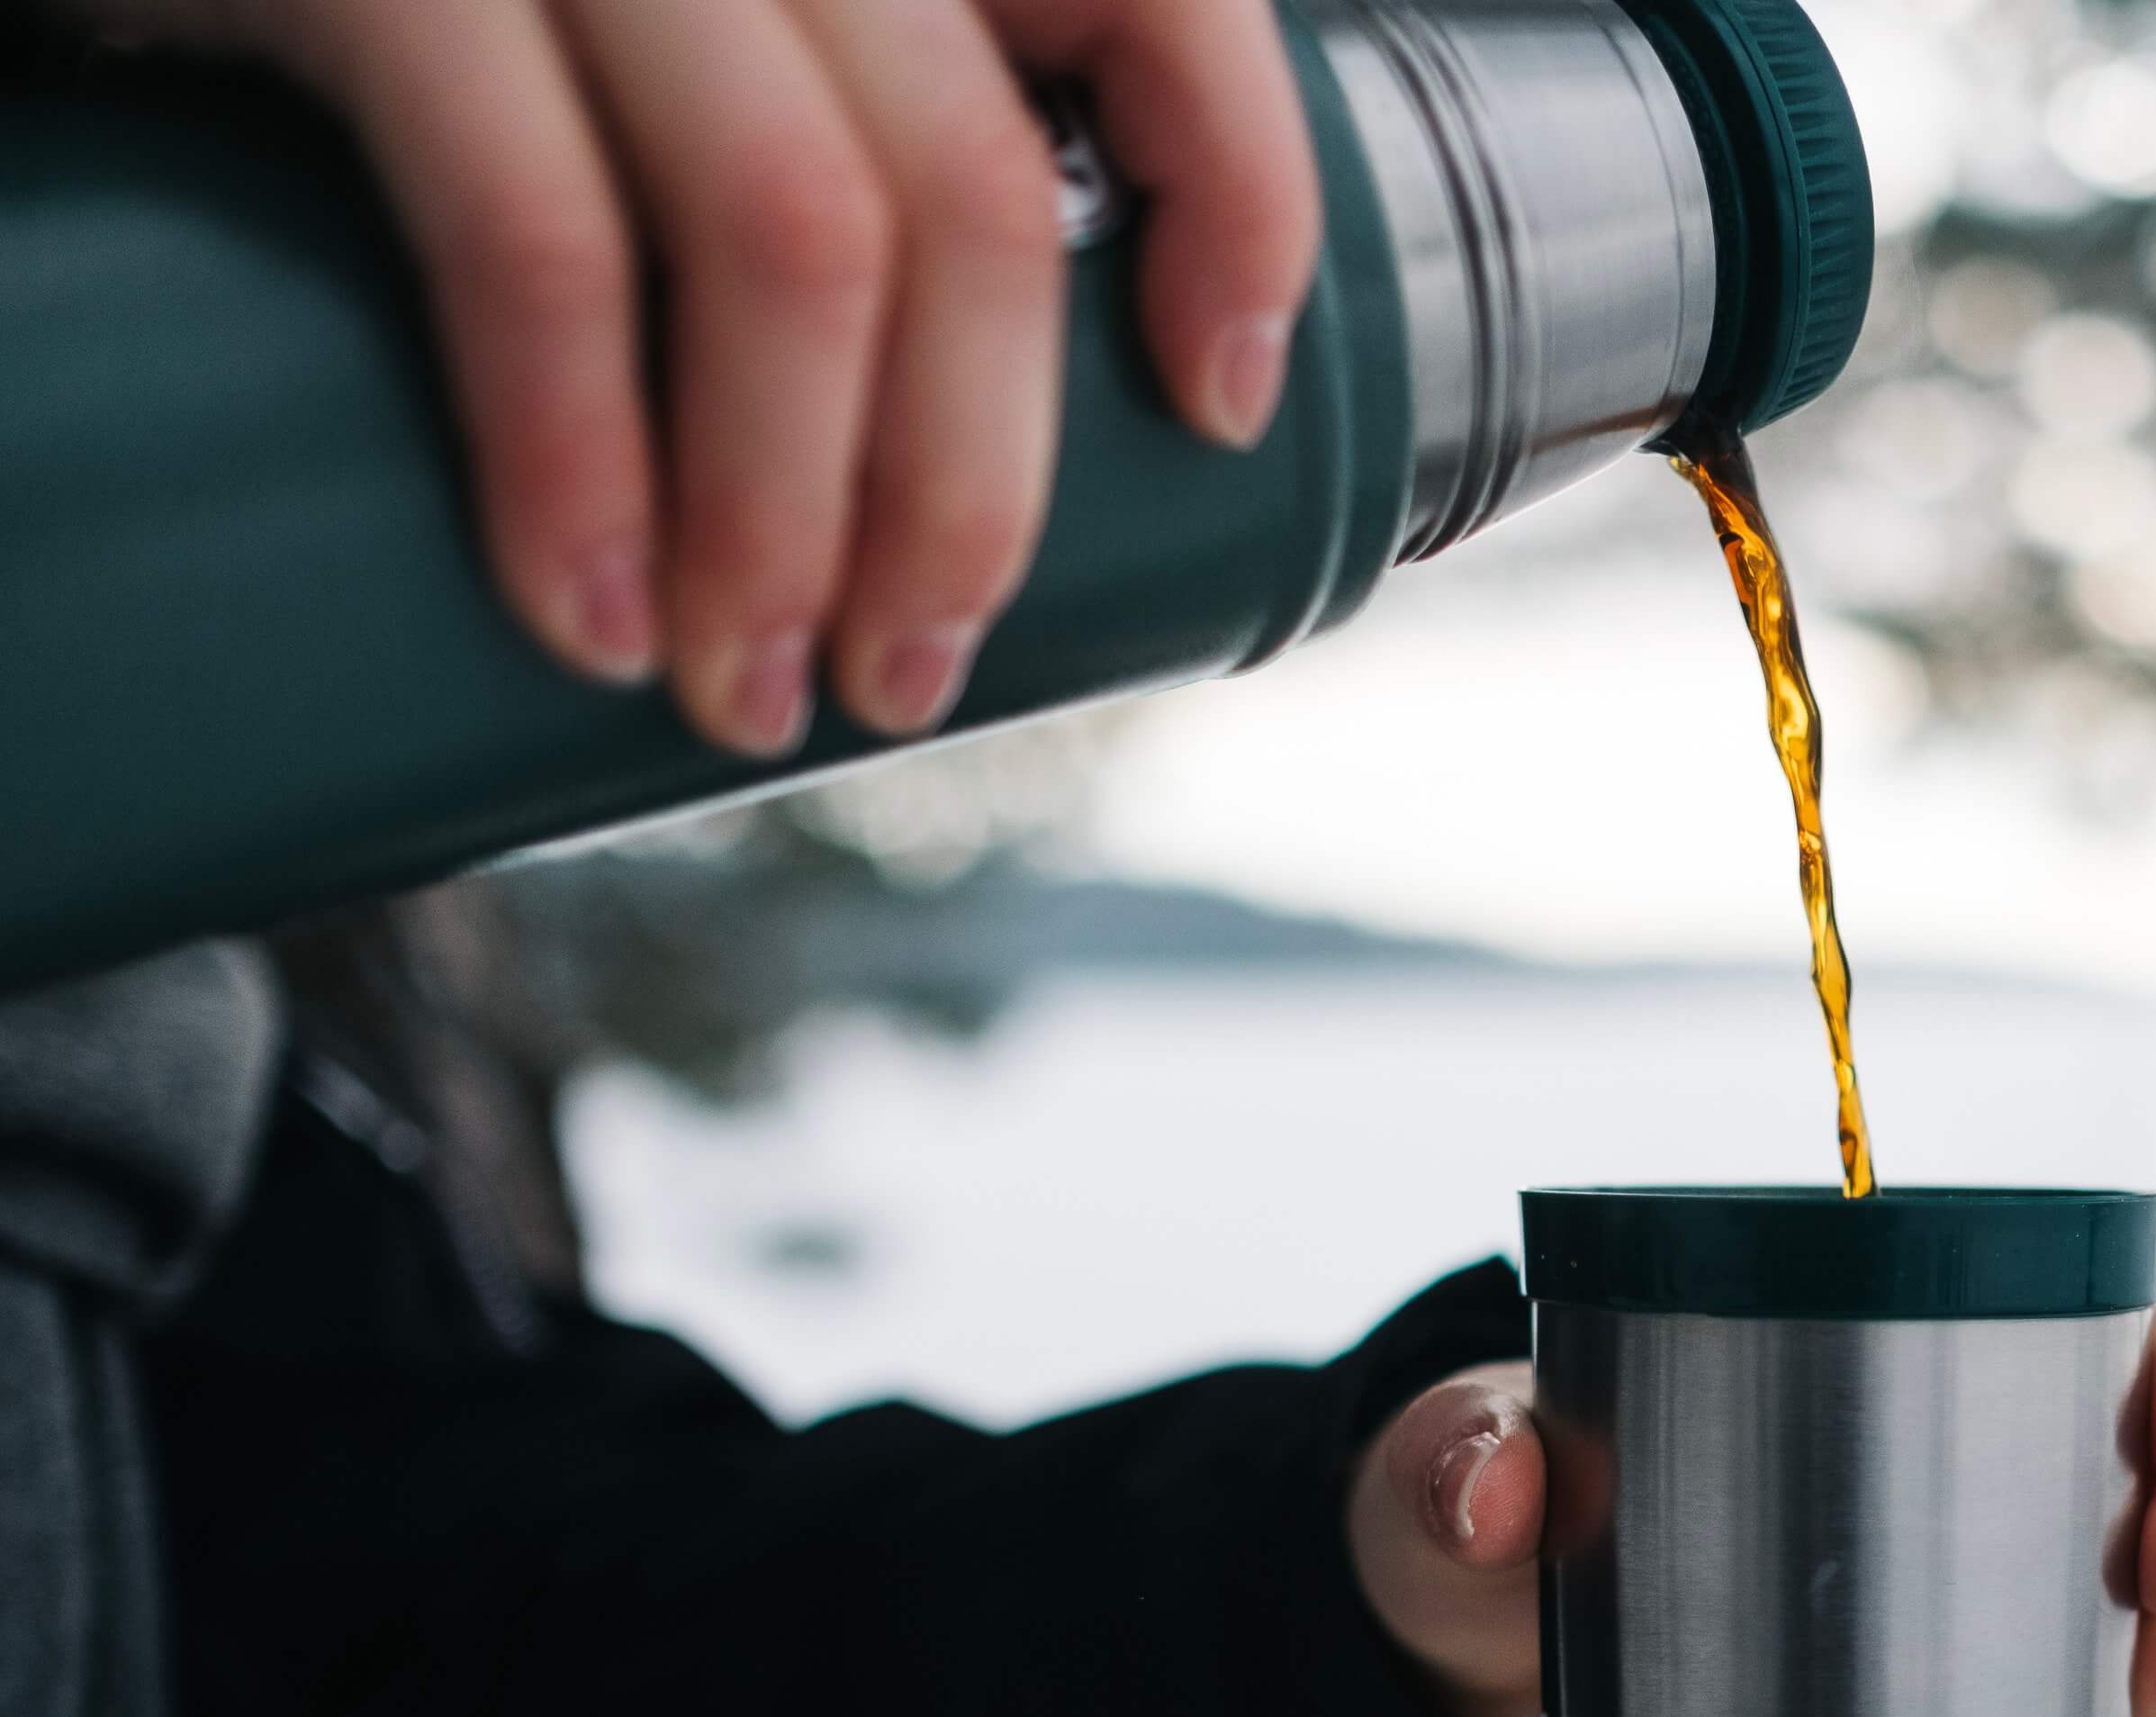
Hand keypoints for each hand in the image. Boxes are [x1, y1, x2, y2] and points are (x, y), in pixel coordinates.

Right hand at [66, 0, 1317, 749]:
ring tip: (751, 696)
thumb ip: (821, 121)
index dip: (1239, 200)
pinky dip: (580, 461)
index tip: (1220, 403)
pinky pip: (534, 237)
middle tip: (908, 670)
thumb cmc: (405, 3)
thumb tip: (956, 443)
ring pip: (794, 237)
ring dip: (792, 521)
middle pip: (971, 196)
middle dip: (968, 487)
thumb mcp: (656, 30)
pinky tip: (589, 614)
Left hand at [1346, 1309, 2155, 1716]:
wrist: (1456, 1676)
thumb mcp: (1450, 1481)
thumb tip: (1495, 1484)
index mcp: (1876, 1361)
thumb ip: (1455, 1462)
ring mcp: (1962, 1612)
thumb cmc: (1477, 1524)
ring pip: (2143, 1612)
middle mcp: (1956, 1479)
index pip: (2082, 1332)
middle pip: (2154, 1475)